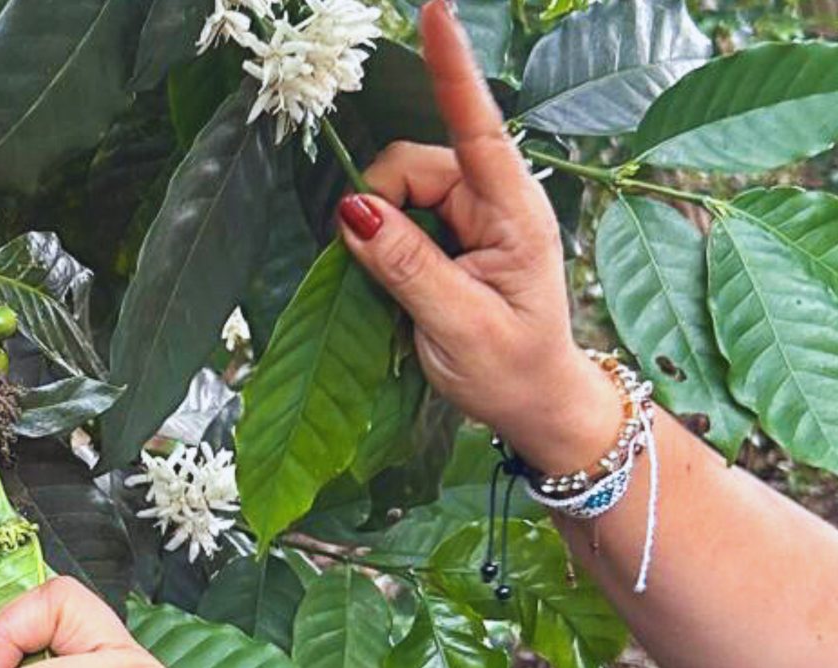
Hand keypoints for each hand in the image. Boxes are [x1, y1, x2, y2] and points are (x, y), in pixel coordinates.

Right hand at [337, 0, 617, 475]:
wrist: (536, 406)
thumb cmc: (511, 371)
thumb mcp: (457, 326)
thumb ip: (405, 265)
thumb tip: (354, 208)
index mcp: (515, 214)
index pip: (479, 128)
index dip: (452, 70)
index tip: (437, 13)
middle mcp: (495, 202)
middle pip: (413, 165)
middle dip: (380, 207)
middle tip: (379, 275)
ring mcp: (474, 216)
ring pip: (399, 191)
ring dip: (381, 232)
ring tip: (404, 294)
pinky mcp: (453, 235)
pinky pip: (399, 217)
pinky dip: (384, 242)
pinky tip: (402, 284)